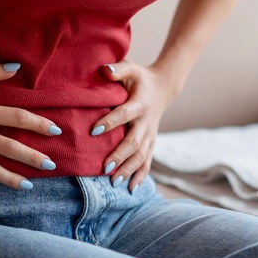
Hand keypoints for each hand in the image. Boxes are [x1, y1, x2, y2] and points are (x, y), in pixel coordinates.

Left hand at [92, 61, 177, 192]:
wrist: (164, 87)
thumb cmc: (140, 78)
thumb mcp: (130, 68)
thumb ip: (117, 69)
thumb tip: (104, 70)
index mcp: (139, 104)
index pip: (124, 115)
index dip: (110, 122)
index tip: (93, 131)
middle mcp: (147, 122)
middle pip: (134, 142)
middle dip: (120, 156)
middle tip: (105, 168)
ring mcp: (151, 134)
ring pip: (141, 155)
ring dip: (129, 170)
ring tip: (114, 182)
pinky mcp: (151, 142)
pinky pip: (147, 161)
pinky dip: (140, 175)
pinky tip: (130, 189)